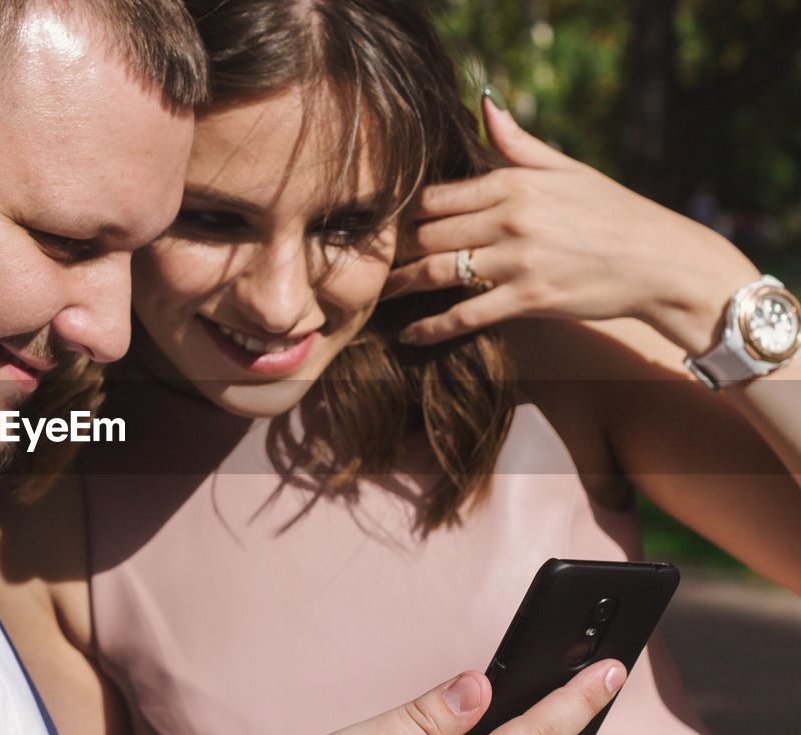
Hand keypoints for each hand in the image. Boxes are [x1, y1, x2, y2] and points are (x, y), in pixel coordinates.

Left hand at [389, 95, 758, 353]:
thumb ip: (517, 144)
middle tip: (366, 265)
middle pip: (429, 234)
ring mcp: (518, 259)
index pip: (437, 196)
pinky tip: (410, 336)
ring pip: (439, 272)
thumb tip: (482, 106)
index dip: (404, 214)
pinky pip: (466, 315)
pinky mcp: (529, 299)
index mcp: (514, 182)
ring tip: (377, 297)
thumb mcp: (567, 169)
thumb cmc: (613, 213)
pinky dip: (432, 328)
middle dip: (395, 250)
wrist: (661, 261)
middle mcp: (511, 217)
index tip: (381, 227)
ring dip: (401, 286)